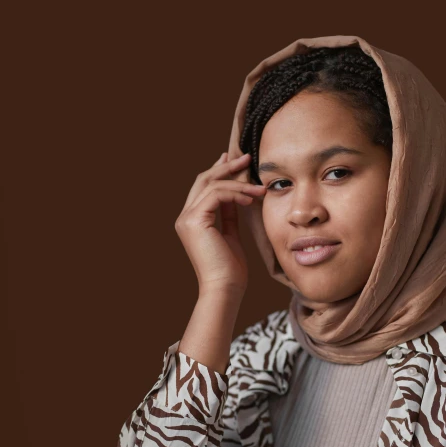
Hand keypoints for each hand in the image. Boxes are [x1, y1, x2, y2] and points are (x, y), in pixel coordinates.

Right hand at [175, 151, 266, 293]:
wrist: (225, 288)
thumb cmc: (230, 269)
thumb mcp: (230, 235)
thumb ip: (229, 214)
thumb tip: (235, 195)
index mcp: (191, 221)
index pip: (203, 187)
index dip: (219, 170)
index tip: (237, 161)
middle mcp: (185, 217)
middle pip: (203, 180)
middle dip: (227, 167)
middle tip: (247, 158)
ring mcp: (187, 218)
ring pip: (211, 184)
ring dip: (238, 182)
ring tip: (259, 187)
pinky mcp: (194, 221)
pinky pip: (216, 195)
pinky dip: (235, 193)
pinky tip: (250, 198)